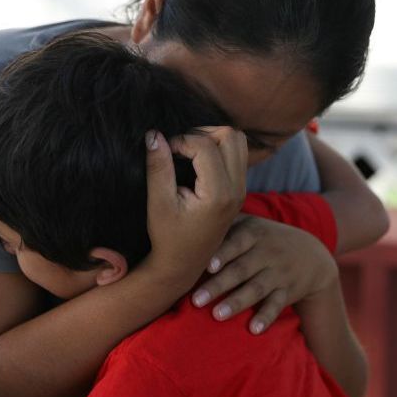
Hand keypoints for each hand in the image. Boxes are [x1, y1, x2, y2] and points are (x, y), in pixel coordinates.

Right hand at [141, 127, 247, 288]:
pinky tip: (197, 161)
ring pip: (238, 141)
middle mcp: (237, 189)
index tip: (164, 153)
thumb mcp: (158, 203)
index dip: (180, 140)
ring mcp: (242, 189)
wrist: (185, 263)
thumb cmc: (168, 237)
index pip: (205, 145)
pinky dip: (218, 148)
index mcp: (219, 194)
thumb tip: (154, 134)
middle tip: (179, 148)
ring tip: (188, 152)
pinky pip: (237, 154)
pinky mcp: (240, 188)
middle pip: (231, 136)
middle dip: (202, 134)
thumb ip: (158, 167)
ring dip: (212, 139)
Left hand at [191, 216, 338, 333]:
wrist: (311, 254)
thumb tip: (186, 220)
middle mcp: (267, 253)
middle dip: (219, 285)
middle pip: (241, 269)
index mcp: (254, 233)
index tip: (207, 266)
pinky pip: (277, 306)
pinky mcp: (287, 292)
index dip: (223, 253)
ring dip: (237, 302)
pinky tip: (254, 330)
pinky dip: (266, 317)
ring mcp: (278, 273)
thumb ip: (225, 224)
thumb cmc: (266, 239)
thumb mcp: (251, 224)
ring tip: (217, 315)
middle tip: (196, 300)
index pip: (237, 243)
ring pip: (256, 289)